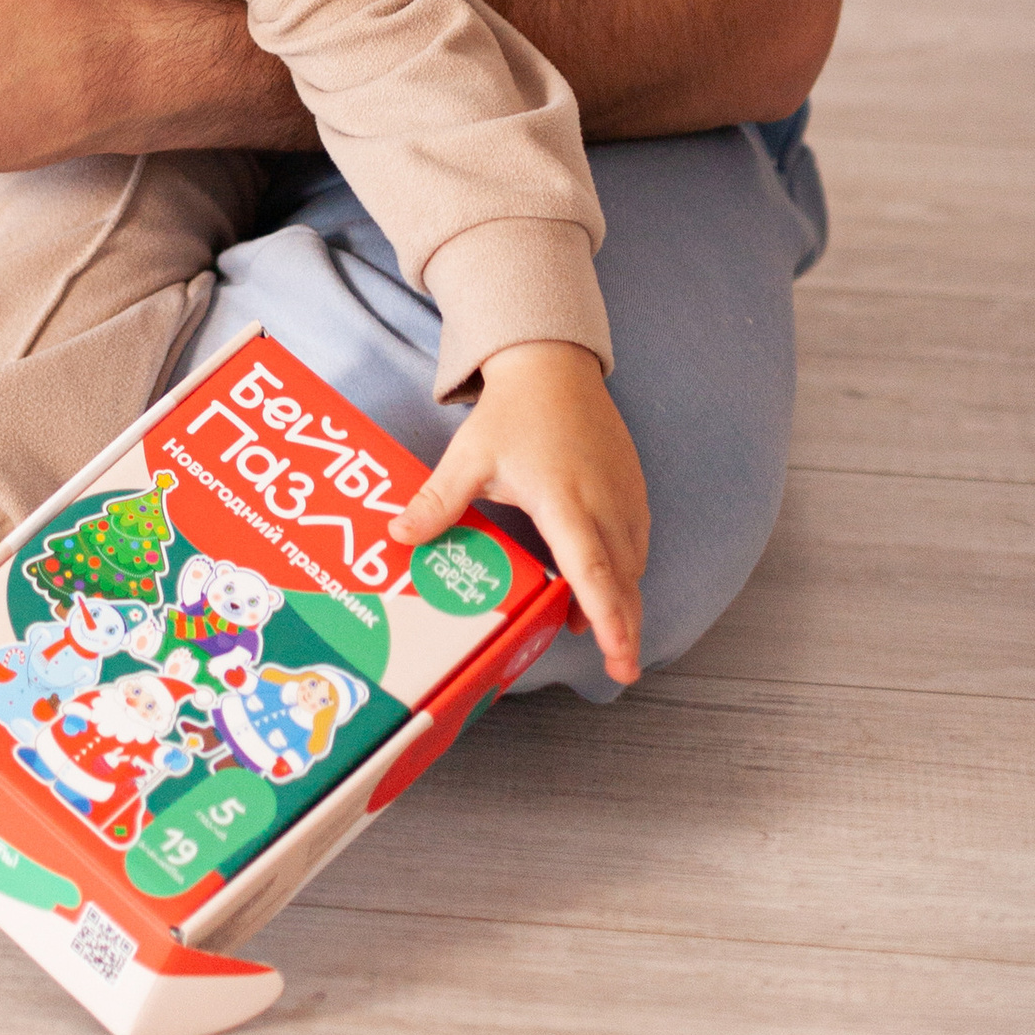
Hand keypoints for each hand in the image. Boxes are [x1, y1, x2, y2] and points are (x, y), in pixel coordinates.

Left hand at [388, 341, 649, 684]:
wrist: (553, 365)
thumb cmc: (512, 412)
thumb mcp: (469, 457)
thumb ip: (438, 502)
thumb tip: (399, 535)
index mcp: (564, 501)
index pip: (592, 571)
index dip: (607, 617)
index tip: (619, 655)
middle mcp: (604, 504)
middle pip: (622, 581)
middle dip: (625, 628)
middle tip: (621, 670)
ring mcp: (625, 497)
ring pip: (632, 566)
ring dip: (620, 600)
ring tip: (594, 629)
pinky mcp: (634, 490)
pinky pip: (635, 543)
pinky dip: (624, 571)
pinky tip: (601, 585)